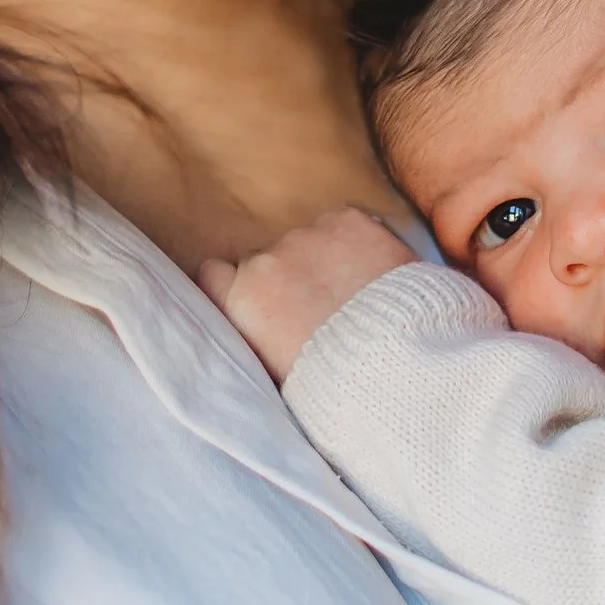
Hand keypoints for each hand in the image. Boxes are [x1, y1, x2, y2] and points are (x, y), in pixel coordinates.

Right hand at [202, 205, 415, 380]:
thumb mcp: (271, 370)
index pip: (213, 274)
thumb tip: (254, 325)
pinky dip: (359, 241)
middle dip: (289, 276)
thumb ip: (253, 335)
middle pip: (268, 260)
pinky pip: (347, 223)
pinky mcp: (348, 222)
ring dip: (325, 258)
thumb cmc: (332, 382)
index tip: (260, 299)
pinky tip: (373, 272)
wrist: (390, 364)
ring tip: (356, 294)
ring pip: (310, 239)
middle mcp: (265, 262)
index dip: (236, 285)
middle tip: (321, 308)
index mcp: (239, 300)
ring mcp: (307, 237)